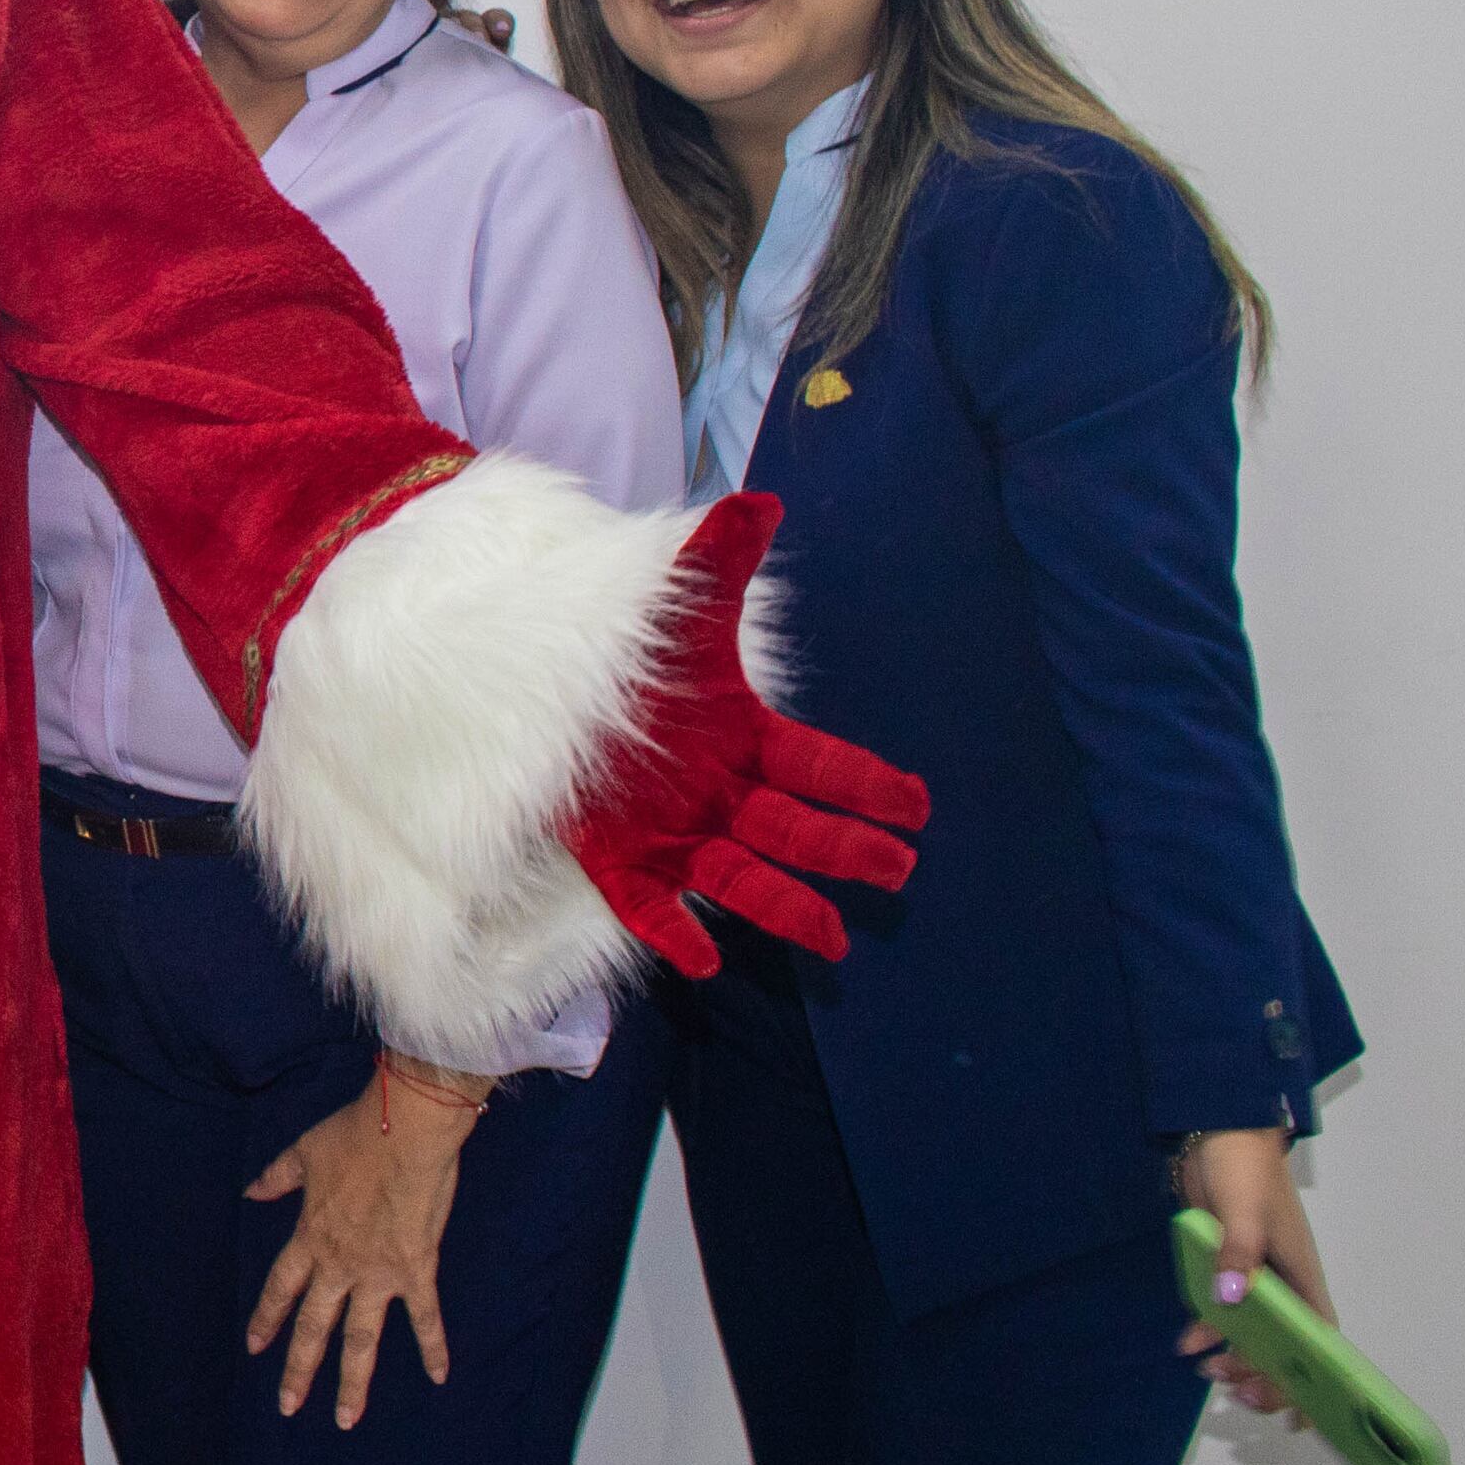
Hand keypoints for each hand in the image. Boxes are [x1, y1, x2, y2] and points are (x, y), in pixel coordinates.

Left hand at [246, 1056, 485, 1425]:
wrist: (404, 1133)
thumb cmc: (354, 1137)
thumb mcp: (303, 1153)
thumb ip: (276, 1178)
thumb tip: (250, 1192)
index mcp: (310, 1238)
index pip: (281, 1288)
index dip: (266, 1319)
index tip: (254, 1348)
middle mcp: (339, 1265)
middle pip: (314, 1327)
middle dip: (299, 1370)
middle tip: (287, 1406)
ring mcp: (378, 1273)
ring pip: (361, 1339)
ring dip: (352, 1382)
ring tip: (345, 1420)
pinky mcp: (417, 1271)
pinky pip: (425, 1317)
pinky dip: (432, 1347)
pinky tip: (438, 1377)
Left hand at [561, 491, 929, 974]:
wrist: (549, 687)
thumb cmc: (634, 659)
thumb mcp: (675, 608)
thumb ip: (718, 561)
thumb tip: (758, 502)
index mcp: (742, 739)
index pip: (815, 764)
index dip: (863, 783)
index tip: (915, 804)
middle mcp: (720, 794)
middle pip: (793, 829)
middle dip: (845, 849)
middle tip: (897, 871)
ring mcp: (674, 832)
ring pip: (741, 878)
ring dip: (786, 906)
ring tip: (834, 941)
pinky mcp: (621, 859)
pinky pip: (652, 905)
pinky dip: (677, 934)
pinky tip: (705, 962)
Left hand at [1176, 1129, 1333, 1416]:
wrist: (1215, 1134)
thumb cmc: (1245, 1170)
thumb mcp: (1244, 1210)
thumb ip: (1238, 1252)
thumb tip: (1231, 1299)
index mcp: (1303, 1278)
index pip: (1319, 1341)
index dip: (1315, 1381)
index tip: (1300, 1416)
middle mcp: (1282, 1286)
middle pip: (1283, 1348)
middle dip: (1264, 1376)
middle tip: (1234, 1390)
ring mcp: (1252, 1279)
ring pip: (1250, 1335)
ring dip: (1233, 1357)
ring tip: (1207, 1370)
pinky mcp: (1223, 1269)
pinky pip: (1218, 1312)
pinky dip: (1205, 1330)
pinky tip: (1185, 1343)